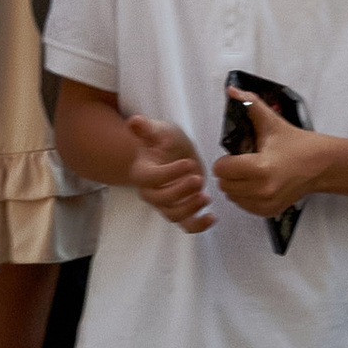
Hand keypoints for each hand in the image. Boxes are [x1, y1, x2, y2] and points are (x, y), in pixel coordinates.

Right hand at [125, 110, 212, 233]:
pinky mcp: (180, 209)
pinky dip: (199, 225)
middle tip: (198, 179)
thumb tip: (134, 121)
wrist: (171, 151)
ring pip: (174, 215)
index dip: (169, 174)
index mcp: (142, 172)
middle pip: (161, 200)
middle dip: (181, 192)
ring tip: (206, 197)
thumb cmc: (162, 140)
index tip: (189, 163)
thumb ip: (146, 128)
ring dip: (190, 209)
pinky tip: (213, 217)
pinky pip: (186, 225)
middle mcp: (150, 191)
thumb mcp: (158, 130)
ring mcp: (165, 203)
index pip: (151, 178)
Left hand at [214, 91, 329, 220]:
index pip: (222, 169)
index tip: (235, 154)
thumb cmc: (297, 143)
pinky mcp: (271, 211)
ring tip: (248, 173)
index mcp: (260, 168)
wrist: (322, 165)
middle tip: (241, 162)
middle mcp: (263, 190)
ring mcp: (267, 203)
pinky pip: (244, 206)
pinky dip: (245, 197)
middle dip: (229, 172)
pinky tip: (255, 184)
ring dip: (235, 185)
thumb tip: (231, 90)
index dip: (225, 160)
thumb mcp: (272, 121)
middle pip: (225, 184)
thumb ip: (249, 104)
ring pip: (232, 197)